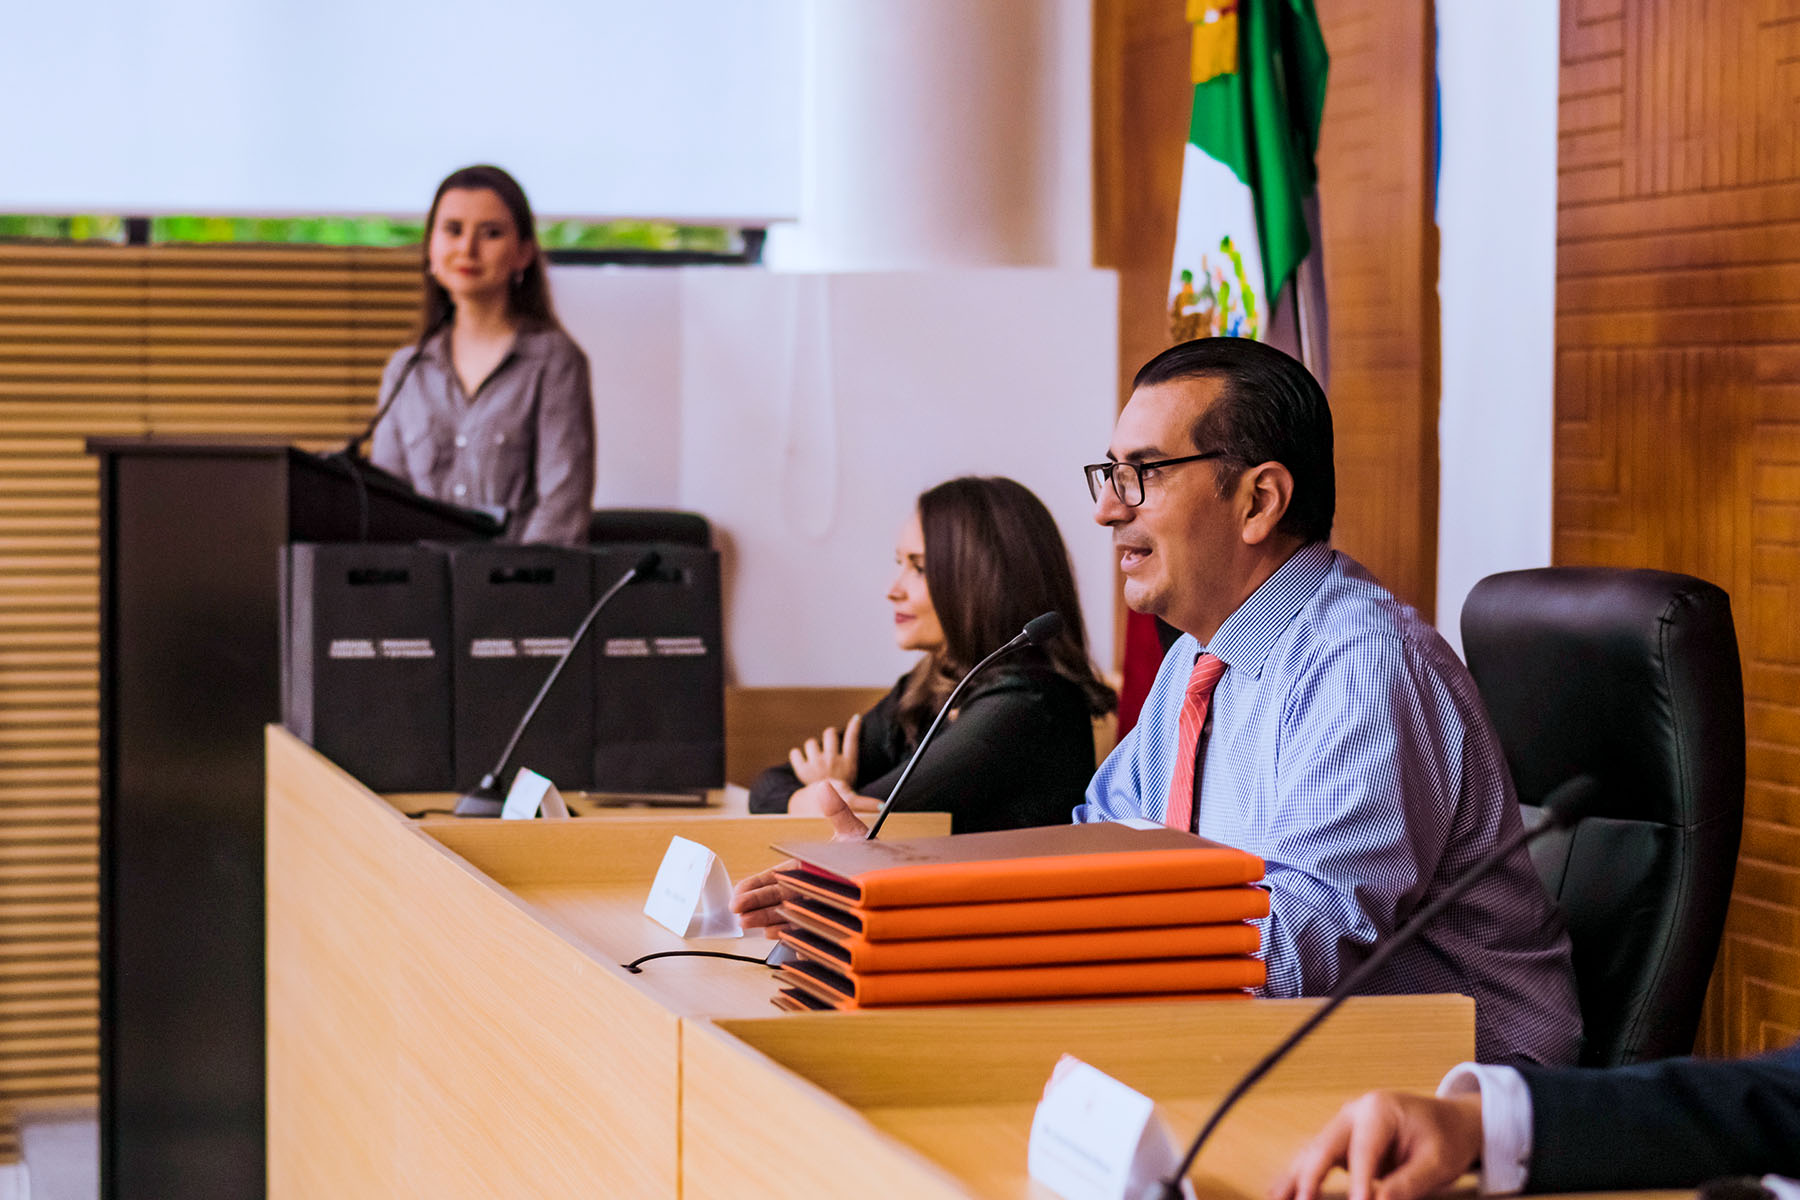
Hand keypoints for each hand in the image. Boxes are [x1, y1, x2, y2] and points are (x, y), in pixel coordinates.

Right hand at [731, 781, 870, 937]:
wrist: (891, 875)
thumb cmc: (867, 854)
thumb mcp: (852, 832)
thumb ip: (837, 811)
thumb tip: (826, 787)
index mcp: (805, 868)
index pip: (774, 877)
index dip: (755, 885)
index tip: (739, 891)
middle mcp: (806, 888)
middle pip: (774, 897)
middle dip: (754, 903)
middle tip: (736, 910)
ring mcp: (813, 905)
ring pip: (783, 913)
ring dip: (764, 919)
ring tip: (746, 923)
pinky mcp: (824, 921)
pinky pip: (802, 927)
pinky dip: (787, 931)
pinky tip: (772, 934)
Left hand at [788, 714, 861, 785]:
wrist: (825, 810)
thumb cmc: (840, 792)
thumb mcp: (853, 776)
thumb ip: (852, 753)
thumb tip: (864, 742)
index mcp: (848, 763)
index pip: (852, 739)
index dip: (855, 726)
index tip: (856, 718)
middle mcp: (832, 761)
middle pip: (830, 734)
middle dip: (829, 736)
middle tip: (829, 744)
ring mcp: (816, 764)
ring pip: (811, 743)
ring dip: (813, 747)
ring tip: (816, 757)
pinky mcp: (802, 770)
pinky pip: (795, 753)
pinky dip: (797, 755)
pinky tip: (802, 760)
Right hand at [1271, 1090, 1483, 1199]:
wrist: (1452, 1122)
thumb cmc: (1446, 1137)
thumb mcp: (1437, 1163)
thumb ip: (1407, 1184)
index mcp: (1378, 1110)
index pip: (1362, 1151)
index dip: (1358, 1184)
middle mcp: (1354, 1113)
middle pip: (1323, 1146)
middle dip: (1309, 1178)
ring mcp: (1343, 1126)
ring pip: (1312, 1152)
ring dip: (1294, 1179)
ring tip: (1275, 1199)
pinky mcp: (1341, 1142)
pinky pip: (1316, 1159)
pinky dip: (1299, 1176)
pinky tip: (1280, 1192)